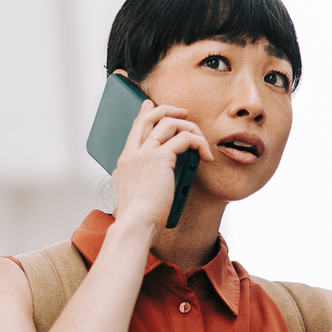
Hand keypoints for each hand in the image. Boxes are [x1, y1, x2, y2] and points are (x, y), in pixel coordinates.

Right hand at [112, 97, 211, 230]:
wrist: (134, 226)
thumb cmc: (137, 219)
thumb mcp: (132, 196)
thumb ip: (136, 182)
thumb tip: (148, 180)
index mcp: (125, 162)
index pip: (134, 128)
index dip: (144, 113)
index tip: (150, 105)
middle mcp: (132, 153)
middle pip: (148, 116)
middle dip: (168, 109)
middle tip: (184, 113)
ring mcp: (144, 154)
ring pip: (169, 123)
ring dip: (190, 128)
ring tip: (201, 142)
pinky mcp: (160, 159)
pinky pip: (184, 138)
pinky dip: (199, 143)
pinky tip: (206, 156)